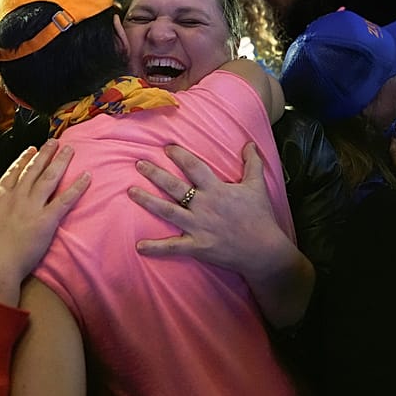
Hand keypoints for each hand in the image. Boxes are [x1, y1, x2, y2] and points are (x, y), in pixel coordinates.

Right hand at [0, 139, 90, 305]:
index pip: (14, 172)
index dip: (24, 159)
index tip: (32, 149)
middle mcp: (17, 196)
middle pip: (34, 169)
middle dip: (45, 154)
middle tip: (54, 142)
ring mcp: (32, 206)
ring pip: (50, 177)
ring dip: (61, 161)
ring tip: (70, 149)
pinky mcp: (47, 220)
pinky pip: (65, 200)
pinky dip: (77, 187)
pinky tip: (87, 176)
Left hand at [128, 142, 313, 326]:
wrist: (264, 251)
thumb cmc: (260, 217)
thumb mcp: (257, 186)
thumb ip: (252, 163)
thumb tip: (250, 144)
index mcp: (217, 190)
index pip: (194, 167)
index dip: (179, 156)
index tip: (166, 147)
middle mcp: (204, 206)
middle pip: (174, 187)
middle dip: (155, 174)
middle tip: (138, 164)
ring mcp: (198, 227)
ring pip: (168, 212)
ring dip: (148, 201)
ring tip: (130, 192)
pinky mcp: (197, 247)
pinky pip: (173, 247)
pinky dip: (156, 248)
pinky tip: (139, 246)